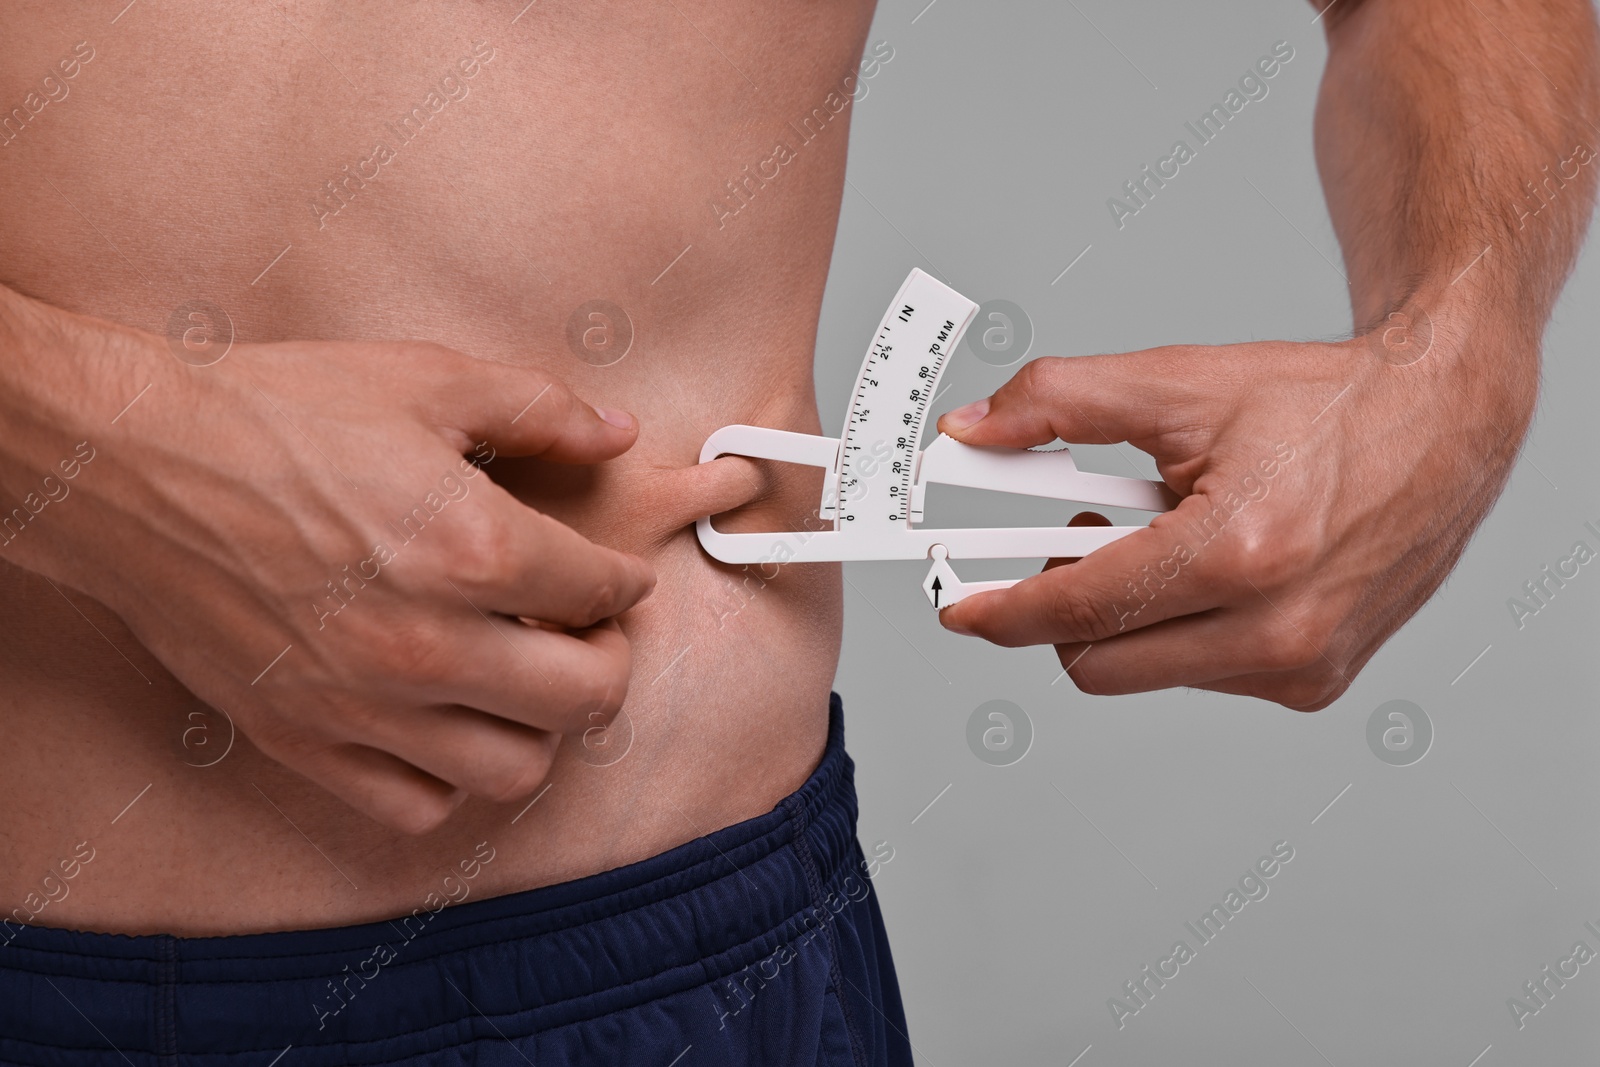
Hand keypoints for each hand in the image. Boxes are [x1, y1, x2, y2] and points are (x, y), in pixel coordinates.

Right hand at [0, 294, 749, 830]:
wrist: (129, 463)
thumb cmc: (275, 414)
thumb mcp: (424, 381)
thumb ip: (539, 410)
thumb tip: (618, 433)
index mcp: (476, 548)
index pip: (603, 593)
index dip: (622, 580)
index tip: (611, 577)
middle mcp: (431, 643)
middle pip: (586, 698)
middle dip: (607, 661)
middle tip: (589, 633)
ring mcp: (365, 704)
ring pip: (514, 769)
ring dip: (540, 728)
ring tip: (523, 681)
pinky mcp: (304, 739)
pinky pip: (415, 805)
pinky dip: (449, 778)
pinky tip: (443, 723)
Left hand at [933, 326, 1532, 709]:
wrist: (1444, 424)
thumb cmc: (1322, 404)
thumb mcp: (1178, 382)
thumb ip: (1058, 402)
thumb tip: (972, 430)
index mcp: (1241, 551)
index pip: (1081, 606)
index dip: (1002, 609)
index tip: (958, 609)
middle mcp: (1278, 629)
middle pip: (1098, 661)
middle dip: (1061, 607)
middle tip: (1073, 539)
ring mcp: (1302, 667)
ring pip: (1145, 671)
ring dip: (1127, 615)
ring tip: (1162, 537)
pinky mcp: (1315, 684)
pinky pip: (1198, 675)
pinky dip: (1179, 629)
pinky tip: (1208, 569)